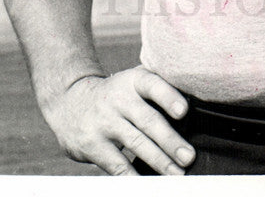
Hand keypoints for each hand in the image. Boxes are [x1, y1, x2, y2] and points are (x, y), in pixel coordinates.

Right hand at [42, 66, 195, 175]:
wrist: (70, 102)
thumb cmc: (116, 94)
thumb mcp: (132, 82)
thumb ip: (158, 89)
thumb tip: (194, 106)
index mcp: (133, 81)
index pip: (153, 85)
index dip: (168, 97)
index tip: (183, 111)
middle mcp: (119, 99)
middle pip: (148, 120)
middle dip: (170, 141)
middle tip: (188, 156)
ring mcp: (105, 123)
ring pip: (136, 144)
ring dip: (159, 161)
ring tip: (177, 173)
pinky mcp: (93, 145)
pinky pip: (117, 165)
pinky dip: (133, 177)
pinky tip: (147, 184)